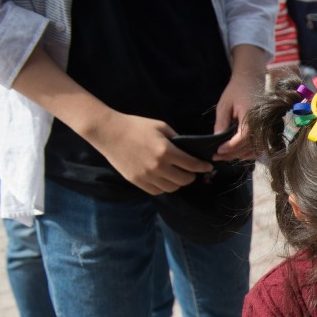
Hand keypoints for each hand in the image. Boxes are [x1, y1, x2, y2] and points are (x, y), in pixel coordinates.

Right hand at [86, 111, 213, 194]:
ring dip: (178, 183)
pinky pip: (158, 191)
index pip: (192, 165)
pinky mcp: (137, 181)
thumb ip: (177, 139)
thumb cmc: (136, 126)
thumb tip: (189, 151)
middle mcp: (158, 166)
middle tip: (192, 171)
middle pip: (184, 180)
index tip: (207, 167)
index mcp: (166, 151)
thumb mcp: (161, 127)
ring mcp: (147, 176)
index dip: (203, 167)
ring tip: (177, 175)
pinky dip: (165, 187)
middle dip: (192, 176)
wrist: (108, 132)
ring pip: (172, 188)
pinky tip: (164, 179)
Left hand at [214, 45, 267, 160]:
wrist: (252, 79)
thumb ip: (221, 122)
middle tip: (217, 157)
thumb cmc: (236, 90)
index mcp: (252, 117)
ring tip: (226, 156)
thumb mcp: (224, 104)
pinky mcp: (267, 130)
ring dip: (241, 155)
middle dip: (232, 154)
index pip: (243, 139)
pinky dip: (250, 152)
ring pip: (256, 150)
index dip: (230, 147)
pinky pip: (261, 147)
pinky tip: (238, 153)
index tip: (218, 151)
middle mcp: (262, 125)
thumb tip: (217, 139)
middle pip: (249, 147)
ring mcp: (267, 128)